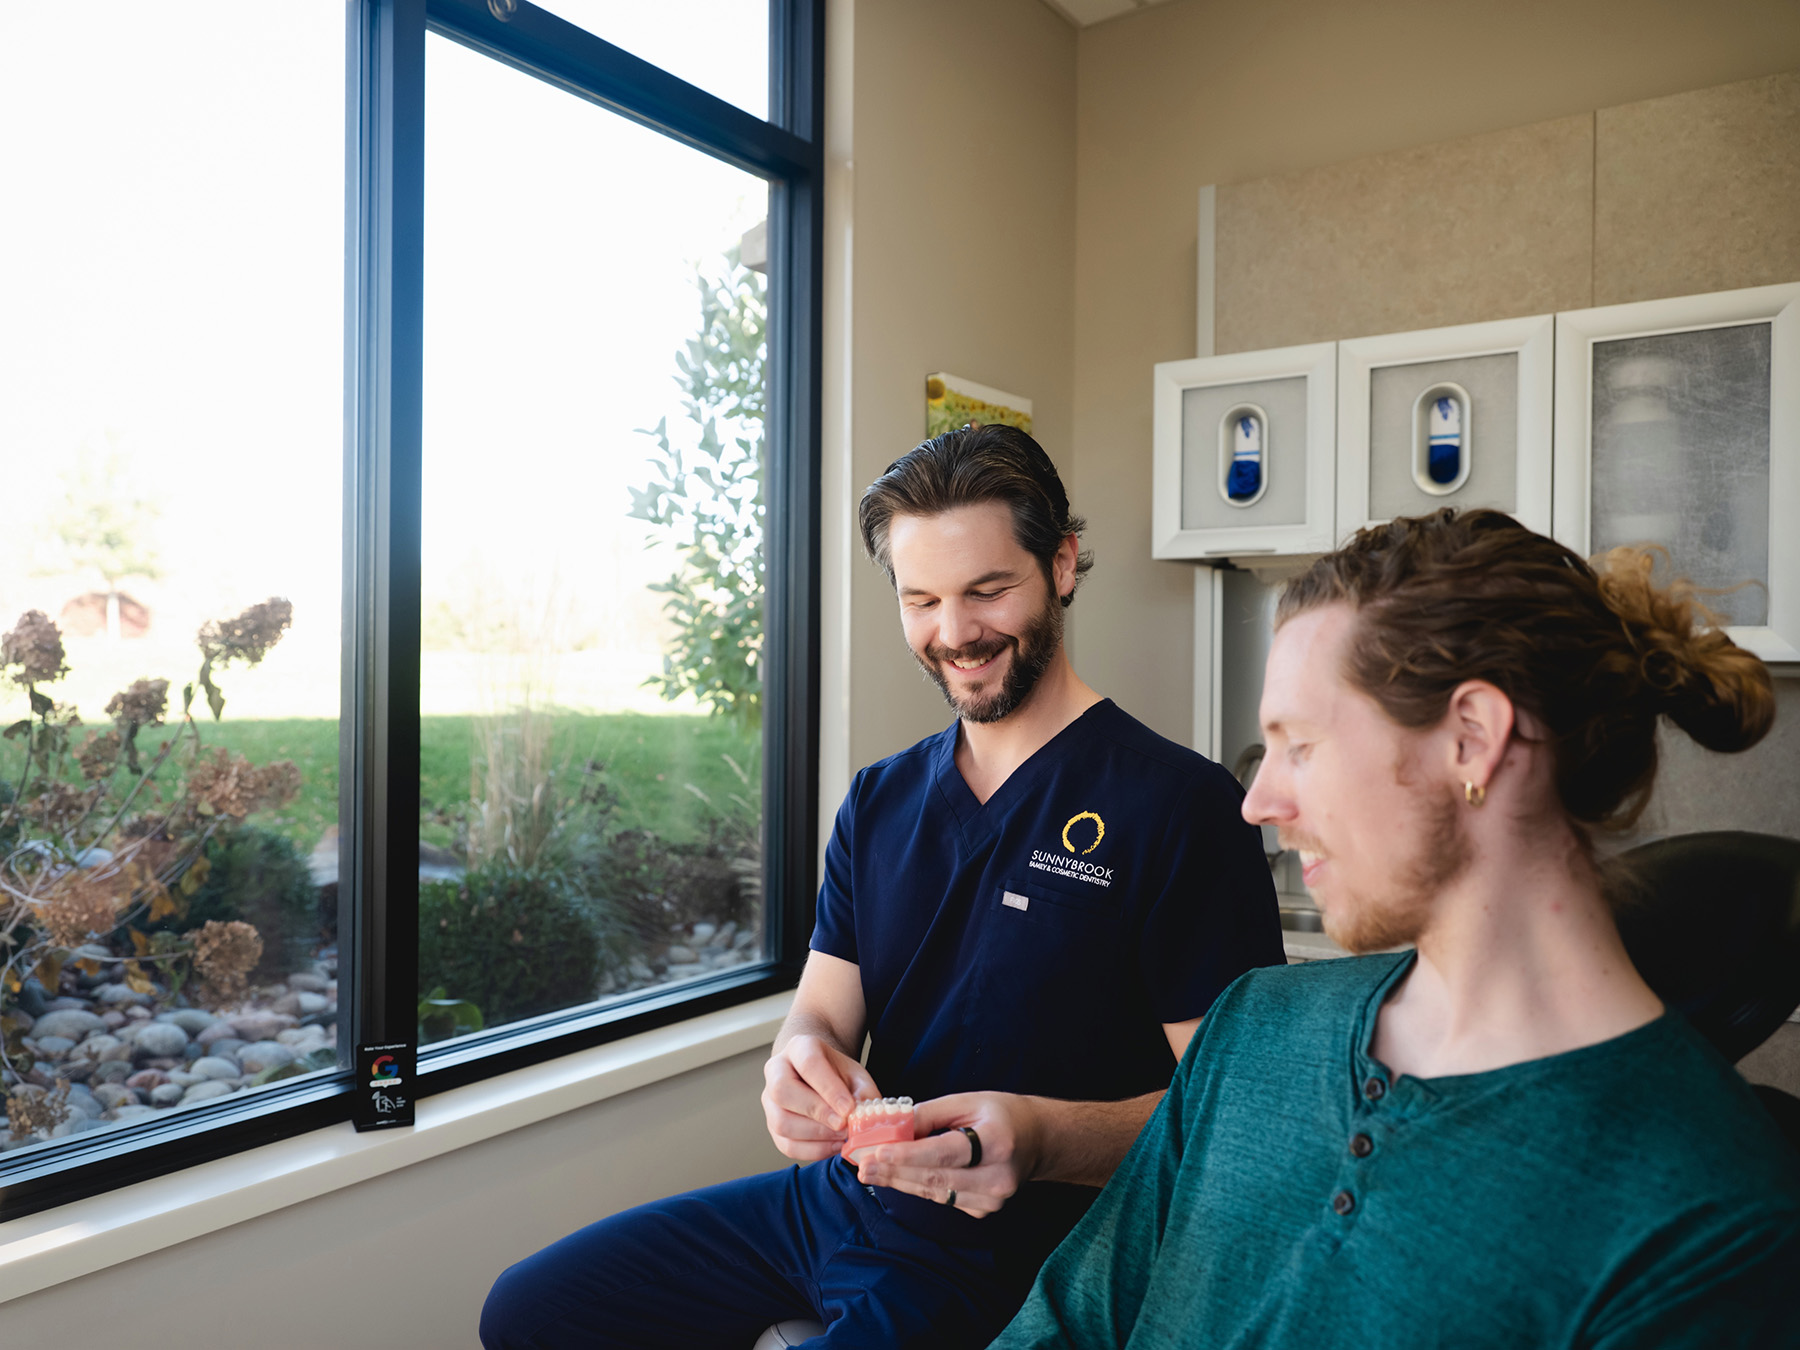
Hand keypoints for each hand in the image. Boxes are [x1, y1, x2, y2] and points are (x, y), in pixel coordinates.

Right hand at [761, 1034, 879, 1161]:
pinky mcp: (772, 1126)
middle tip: (843, 1125)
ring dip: (816, 1135)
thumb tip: (864, 1117)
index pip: (808, 1064)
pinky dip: (813, 1150)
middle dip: (816, 1112)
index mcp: (799, 1048)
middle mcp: (776, 1071)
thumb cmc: (837, 1074)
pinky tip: (834, 1145)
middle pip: (783, 1092)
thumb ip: (863, 1092)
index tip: (848, 1108)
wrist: (820, 1077)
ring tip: (842, 1136)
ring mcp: (770, 1100)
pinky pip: (786, 1145)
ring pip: (781, 1122)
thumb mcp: (856, 1074)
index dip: (829, 1089)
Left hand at [852, 1092, 1041, 1217]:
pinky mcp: (984, 1211)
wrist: (1038, 1141)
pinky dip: (917, 1187)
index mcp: (996, 1142)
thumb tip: (892, 1125)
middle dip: (893, 1171)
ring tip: (869, 1172)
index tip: (875, 1154)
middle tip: (861, 1165)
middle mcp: (997, 1177)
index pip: (943, 1153)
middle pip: (935, 1179)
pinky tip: (895, 1177)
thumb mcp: (968, 1101)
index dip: (906, 1155)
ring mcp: (992, 1199)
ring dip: (898, 1182)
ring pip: (935, 1193)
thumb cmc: (1002, 1115)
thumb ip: (930, 1114)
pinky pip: (943, 1199)